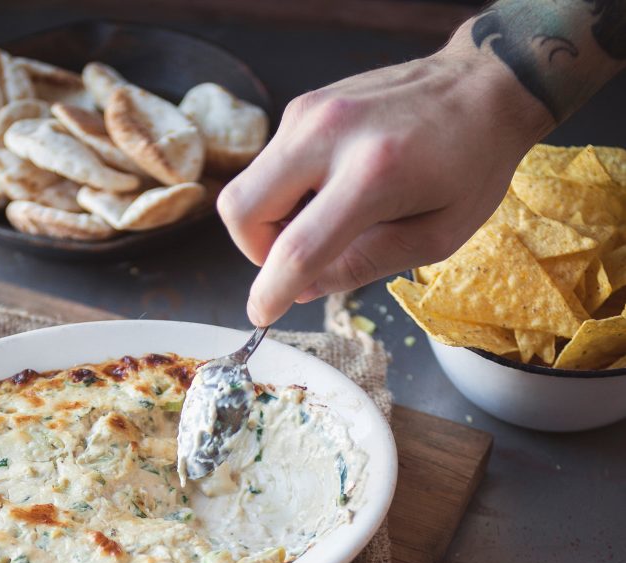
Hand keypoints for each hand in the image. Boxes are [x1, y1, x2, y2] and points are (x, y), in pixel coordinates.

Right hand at [218, 24, 552, 325]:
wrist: (484, 84)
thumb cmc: (471, 165)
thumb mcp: (434, 237)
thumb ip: (364, 266)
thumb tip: (301, 289)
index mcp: (373, 174)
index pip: (297, 249)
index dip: (271, 292)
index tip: (262, 315)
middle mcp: (330, 134)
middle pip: (240, 209)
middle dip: (256, 251)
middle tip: (297, 260)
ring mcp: (311, 111)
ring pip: (247, 186)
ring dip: (271, 221)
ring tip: (326, 222)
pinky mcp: (306, 104)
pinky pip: (269, 165)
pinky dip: (285, 194)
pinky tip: (330, 193)